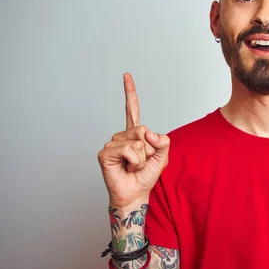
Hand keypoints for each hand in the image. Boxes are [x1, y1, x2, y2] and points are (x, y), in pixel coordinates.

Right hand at [98, 73, 169, 207]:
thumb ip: (162, 141)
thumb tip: (149, 133)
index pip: (132, 109)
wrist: (136, 193)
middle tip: (141, 162)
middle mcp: (122, 135)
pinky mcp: (105, 152)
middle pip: (143, 130)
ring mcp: (113, 143)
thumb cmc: (146, 175)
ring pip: (138, 143)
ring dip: (142, 159)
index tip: (126, 75)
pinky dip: (134, 162)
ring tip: (133, 166)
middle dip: (149, 149)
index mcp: (135, 134)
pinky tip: (126, 168)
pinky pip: (129, 150)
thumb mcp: (163, 157)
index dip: (130, 92)